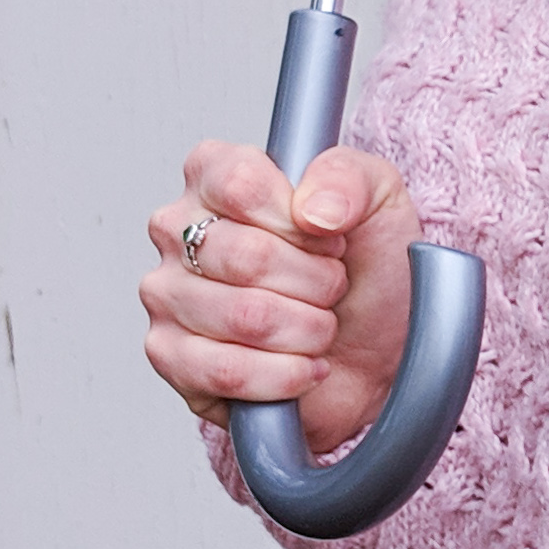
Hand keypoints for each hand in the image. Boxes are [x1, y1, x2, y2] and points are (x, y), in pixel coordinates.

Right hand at [141, 137, 419, 453]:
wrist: (381, 347)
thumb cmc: (368, 268)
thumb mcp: (380, 200)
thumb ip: (349, 178)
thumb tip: (312, 207)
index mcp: (214, 174)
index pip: (240, 184)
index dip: (300, 223)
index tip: (331, 238)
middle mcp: (177, 229)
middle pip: (245, 256)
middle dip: (315, 282)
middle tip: (332, 287)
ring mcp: (166, 294)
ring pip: (243, 317)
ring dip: (307, 330)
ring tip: (320, 326)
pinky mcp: (171, 357)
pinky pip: (226, 371)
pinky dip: (284, 375)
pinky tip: (305, 366)